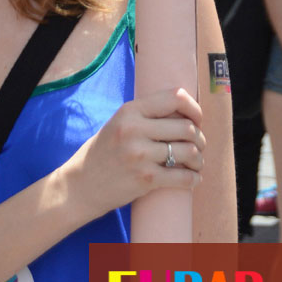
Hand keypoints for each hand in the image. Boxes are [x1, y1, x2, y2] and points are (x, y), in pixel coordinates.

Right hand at [65, 88, 204, 221]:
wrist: (81, 185)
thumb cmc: (103, 152)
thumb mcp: (119, 122)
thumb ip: (146, 115)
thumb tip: (184, 113)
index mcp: (130, 110)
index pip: (174, 97)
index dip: (194, 108)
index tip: (197, 119)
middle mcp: (135, 129)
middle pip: (186, 127)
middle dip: (200, 138)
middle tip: (199, 145)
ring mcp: (140, 155)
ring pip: (189, 152)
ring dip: (199, 159)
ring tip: (197, 163)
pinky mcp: (145, 179)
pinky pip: (182, 177)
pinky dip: (193, 179)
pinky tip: (193, 179)